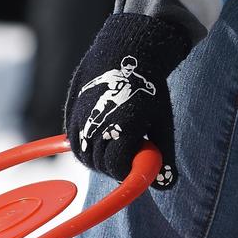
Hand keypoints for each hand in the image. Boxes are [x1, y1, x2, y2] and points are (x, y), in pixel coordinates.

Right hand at [66, 12, 188, 186]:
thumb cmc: (149, 88)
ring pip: (85, 156)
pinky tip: (105, 131)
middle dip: (118, 162)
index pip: (117, 168)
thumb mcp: (162, 122)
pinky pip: (75, 143)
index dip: (130, 168)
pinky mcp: (69, 114)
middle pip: (100, 165)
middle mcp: (95, 126)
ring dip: (102, 155)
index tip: (142, 154)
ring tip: (121, 135)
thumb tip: (167, 185)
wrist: (125, 52)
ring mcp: (79, 120)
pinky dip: (89, 145)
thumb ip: (164, 156)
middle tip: (134, 144)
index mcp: (121, 128)